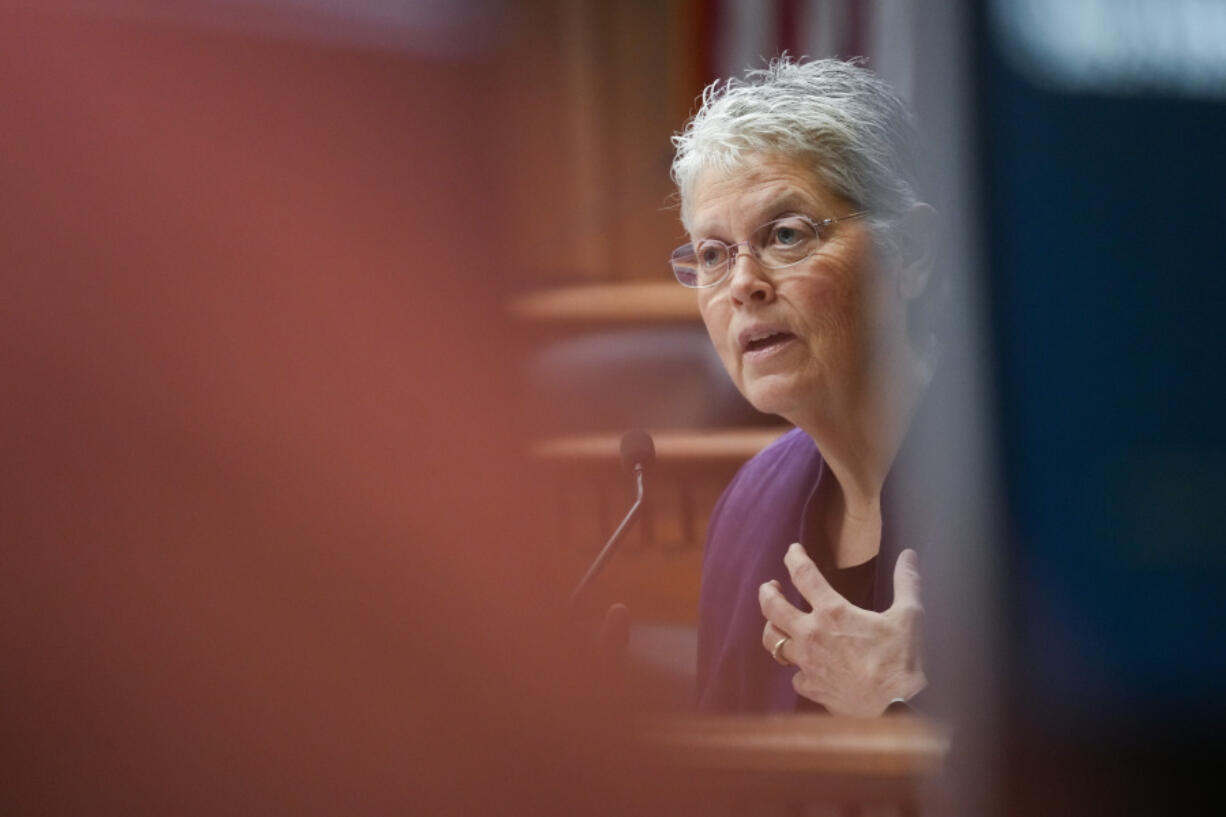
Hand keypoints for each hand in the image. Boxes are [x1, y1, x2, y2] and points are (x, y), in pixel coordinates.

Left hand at [759, 543, 925, 716]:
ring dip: (772, 630)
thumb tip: (909, 554)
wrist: (897, 708)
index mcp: (833, 611)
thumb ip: (906, 582)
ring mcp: (807, 663)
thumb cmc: (902, 660)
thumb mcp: (909, 616)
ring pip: (773, 642)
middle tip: (769, 587)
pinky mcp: (811, 688)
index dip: (794, 558)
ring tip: (775, 625)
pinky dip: (798, 670)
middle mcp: (811, 634)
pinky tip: (804, 668)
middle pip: (772, 608)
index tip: (792, 550)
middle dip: (767, 593)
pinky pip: (795, 676)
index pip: (803, 574)